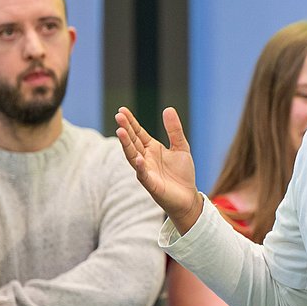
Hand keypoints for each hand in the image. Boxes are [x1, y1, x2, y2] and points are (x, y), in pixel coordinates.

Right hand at [115, 106, 201, 232]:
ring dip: (126, 145)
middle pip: (133, 141)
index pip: (138, 133)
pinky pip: (143, 175)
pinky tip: (138, 159)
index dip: (131, 122)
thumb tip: (168, 109)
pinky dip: (140, 167)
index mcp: (152, 149)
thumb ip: (174, 130)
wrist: (188, 197)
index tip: (122, 110)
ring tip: (120, 131)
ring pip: (133, 156)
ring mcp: (146, 171)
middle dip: (126, 129)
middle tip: (118, 116)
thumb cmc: (182, 174)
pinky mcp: (151, 184)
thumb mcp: (181, 147)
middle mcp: (145, 158)